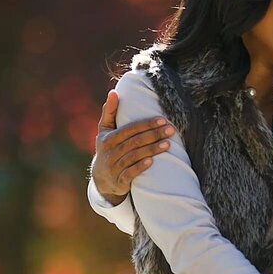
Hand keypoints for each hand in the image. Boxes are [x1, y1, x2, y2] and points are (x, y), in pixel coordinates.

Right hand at [90, 91, 173, 205]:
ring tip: (168, 144)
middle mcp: (110, 152)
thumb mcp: (104, 130)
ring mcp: (114, 167)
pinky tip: (152, 162)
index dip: (146, 124)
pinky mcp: (119, 181)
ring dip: (151, 150)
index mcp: (108, 138)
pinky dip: (140, 167)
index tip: (162, 119)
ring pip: (134, 156)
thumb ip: (109, 112)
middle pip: (134, 142)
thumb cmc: (108, 147)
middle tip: (171, 130)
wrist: (101, 178)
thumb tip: (114, 92)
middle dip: (153, 135)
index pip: (129, 129)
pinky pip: (130, 173)